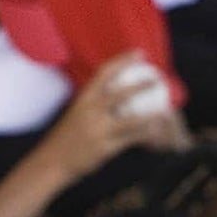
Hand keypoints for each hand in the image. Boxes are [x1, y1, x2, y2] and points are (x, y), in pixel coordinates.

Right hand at [42, 53, 187, 180]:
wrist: (50, 163)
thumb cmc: (66, 136)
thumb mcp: (76, 112)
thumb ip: (94, 102)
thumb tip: (118, 90)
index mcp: (82, 99)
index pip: (104, 72)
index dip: (123, 60)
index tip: (140, 53)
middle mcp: (90, 112)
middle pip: (121, 93)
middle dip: (142, 85)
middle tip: (158, 79)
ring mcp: (98, 130)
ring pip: (132, 120)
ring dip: (152, 115)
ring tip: (167, 110)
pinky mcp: (105, 148)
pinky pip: (131, 139)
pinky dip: (146, 135)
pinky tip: (157, 132)